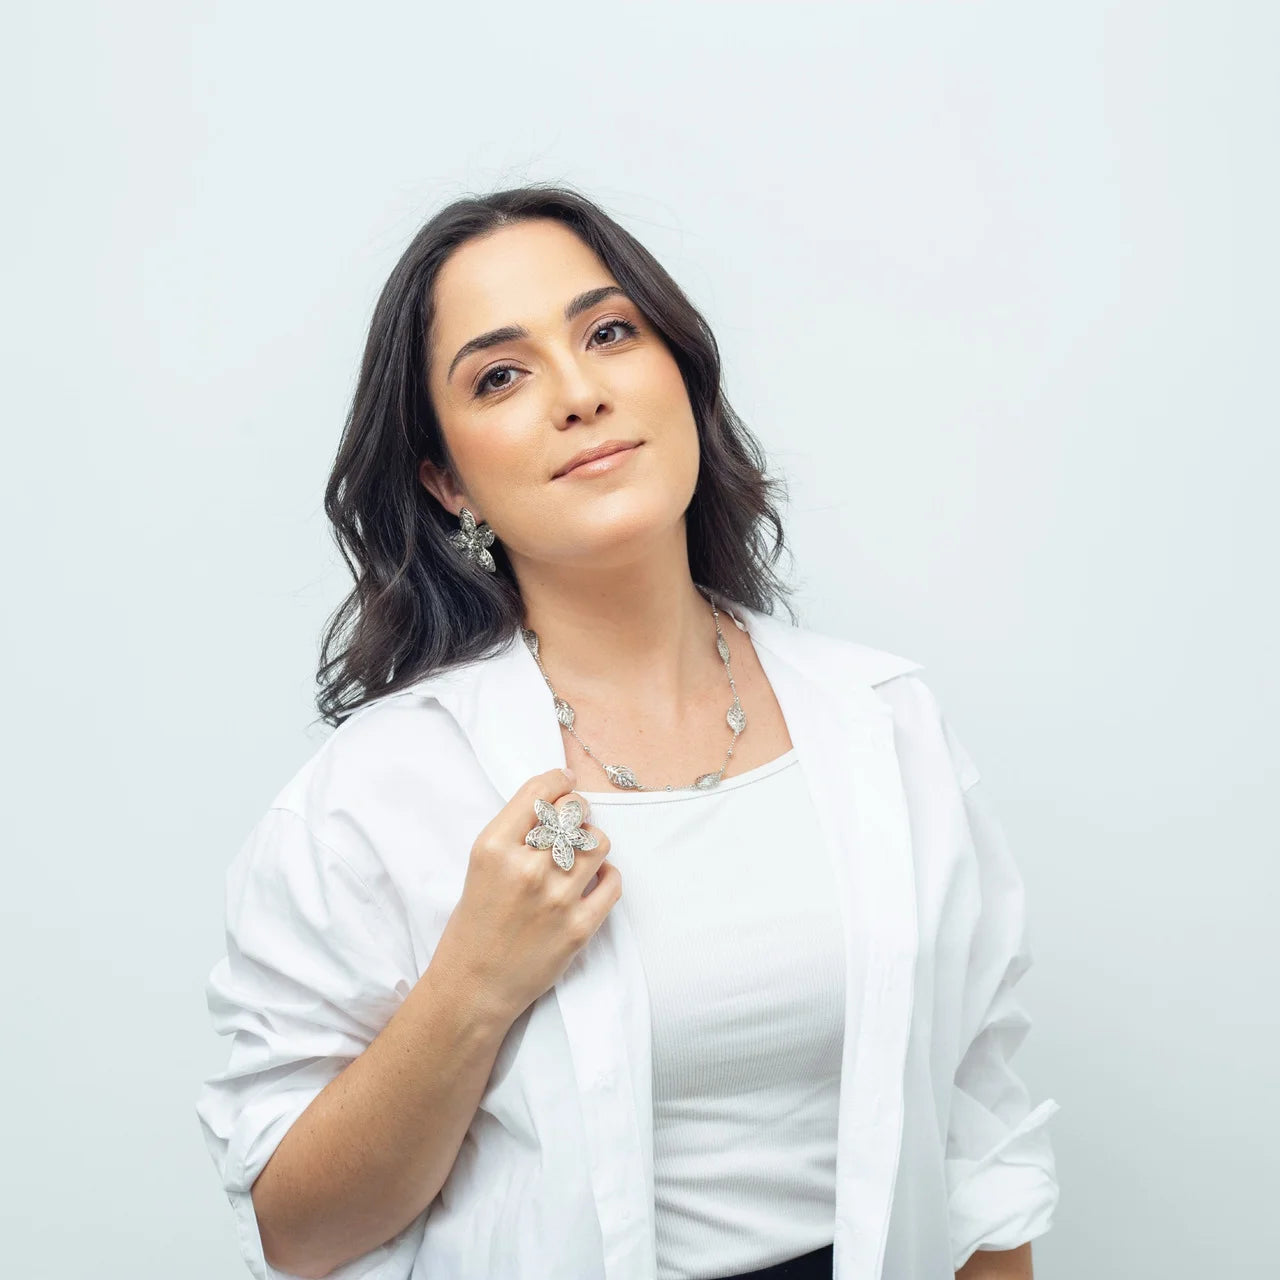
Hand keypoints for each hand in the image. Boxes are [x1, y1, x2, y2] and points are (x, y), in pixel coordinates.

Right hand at [433, 767, 619, 1026]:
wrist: (473, 987)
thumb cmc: (474, 923)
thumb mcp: (481, 865)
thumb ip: (515, 833)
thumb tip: (559, 800)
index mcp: (494, 847)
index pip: (540, 791)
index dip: (559, 782)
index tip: (566, 784)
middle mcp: (526, 868)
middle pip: (574, 812)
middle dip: (576, 813)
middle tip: (571, 824)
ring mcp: (556, 898)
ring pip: (599, 843)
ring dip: (592, 843)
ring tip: (580, 856)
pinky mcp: (580, 927)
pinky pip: (613, 881)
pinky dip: (607, 876)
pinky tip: (593, 881)